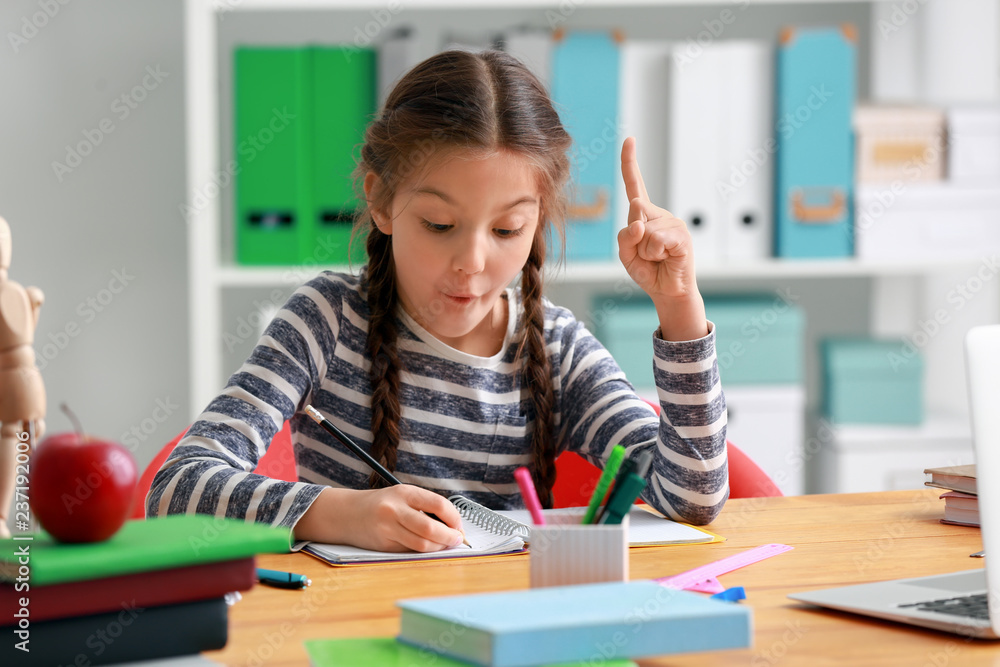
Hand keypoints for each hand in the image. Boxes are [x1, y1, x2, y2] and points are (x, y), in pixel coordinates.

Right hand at [294, 484, 465, 552]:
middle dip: (449, 537)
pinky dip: (422, 551)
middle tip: (457, 540)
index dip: (454, 517)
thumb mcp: (402, 496)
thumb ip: (425, 507)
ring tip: (444, 544)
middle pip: (430, 528)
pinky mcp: (383, 545)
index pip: (438, 504)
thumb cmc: (381, 504)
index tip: (459, 525)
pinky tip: (427, 547)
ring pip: (421, 544)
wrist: (346, 513)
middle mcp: (395, 509)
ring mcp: (387, 528)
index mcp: (404, 492)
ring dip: (438, 547)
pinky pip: (410, 551)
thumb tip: (453, 525)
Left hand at [617, 136, 696, 298]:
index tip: (629, 139)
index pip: (635, 185)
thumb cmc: (648, 270)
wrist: (667, 290)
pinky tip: (666, 258)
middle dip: (632, 239)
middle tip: (646, 254)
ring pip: (644, 230)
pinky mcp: (682, 235)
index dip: (630, 162)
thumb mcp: (626, 254)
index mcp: (644, 215)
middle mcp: (659, 214)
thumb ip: (625, 238)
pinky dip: (655, 254)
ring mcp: (673, 222)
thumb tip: (638, 224)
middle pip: (634, 213)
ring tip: (657, 258)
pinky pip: (657, 240)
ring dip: (644, 251)